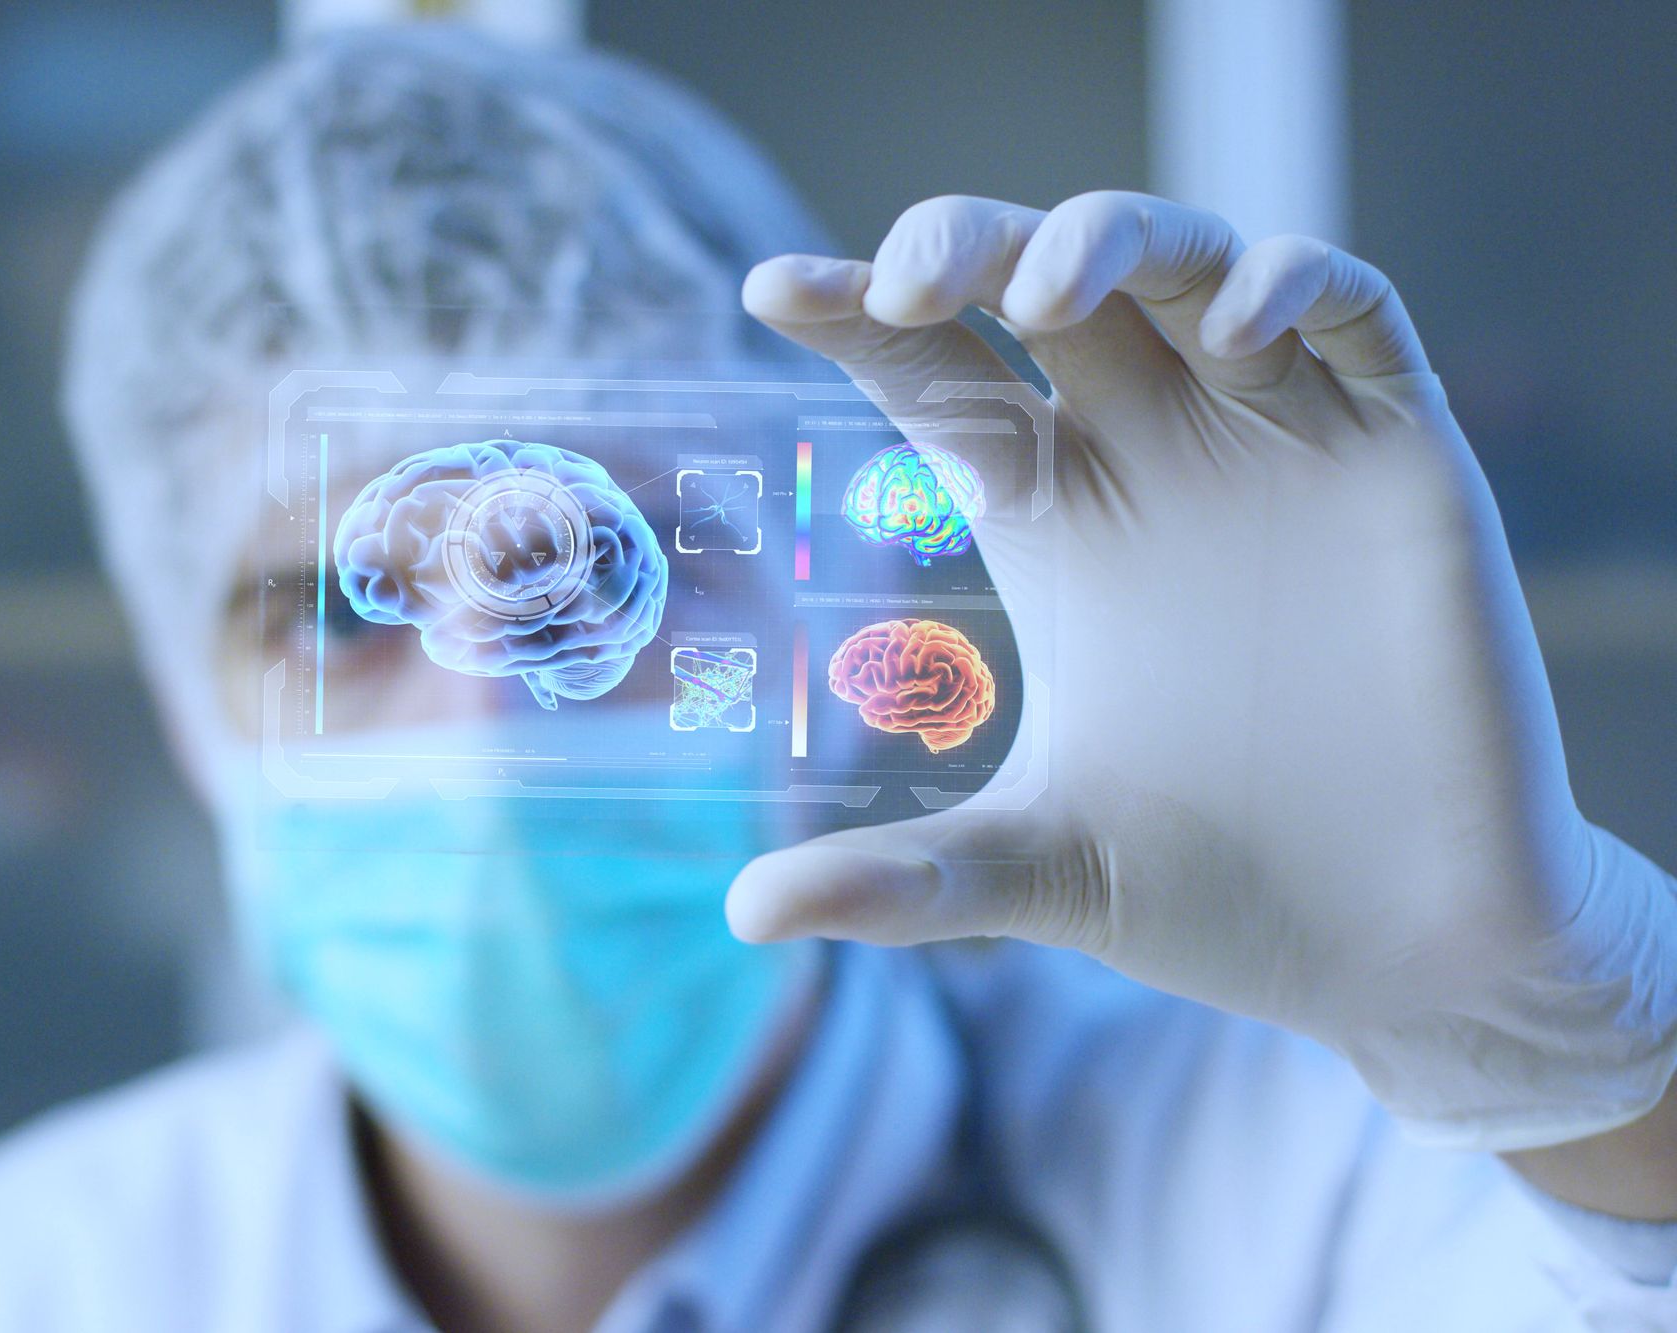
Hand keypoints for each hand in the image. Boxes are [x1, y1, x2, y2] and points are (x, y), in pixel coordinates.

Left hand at [728, 192, 1676, 1152]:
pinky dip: (1296, 287)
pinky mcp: (1398, 456)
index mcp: (1052, 519)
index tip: (772, 293)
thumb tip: (746, 913)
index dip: (860, 315)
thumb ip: (904, 882)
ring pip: (1184, 263)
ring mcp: (1274, 442)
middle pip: (1043, 282)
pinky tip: (1233, 334)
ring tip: (1047, 293)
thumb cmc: (1218, 897)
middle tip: (909, 281)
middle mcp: (1150, 456)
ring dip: (1113, 239)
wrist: (1404, 950)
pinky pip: (1354, 314)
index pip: (939, 375)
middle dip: (971, 243)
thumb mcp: (1040, 875)